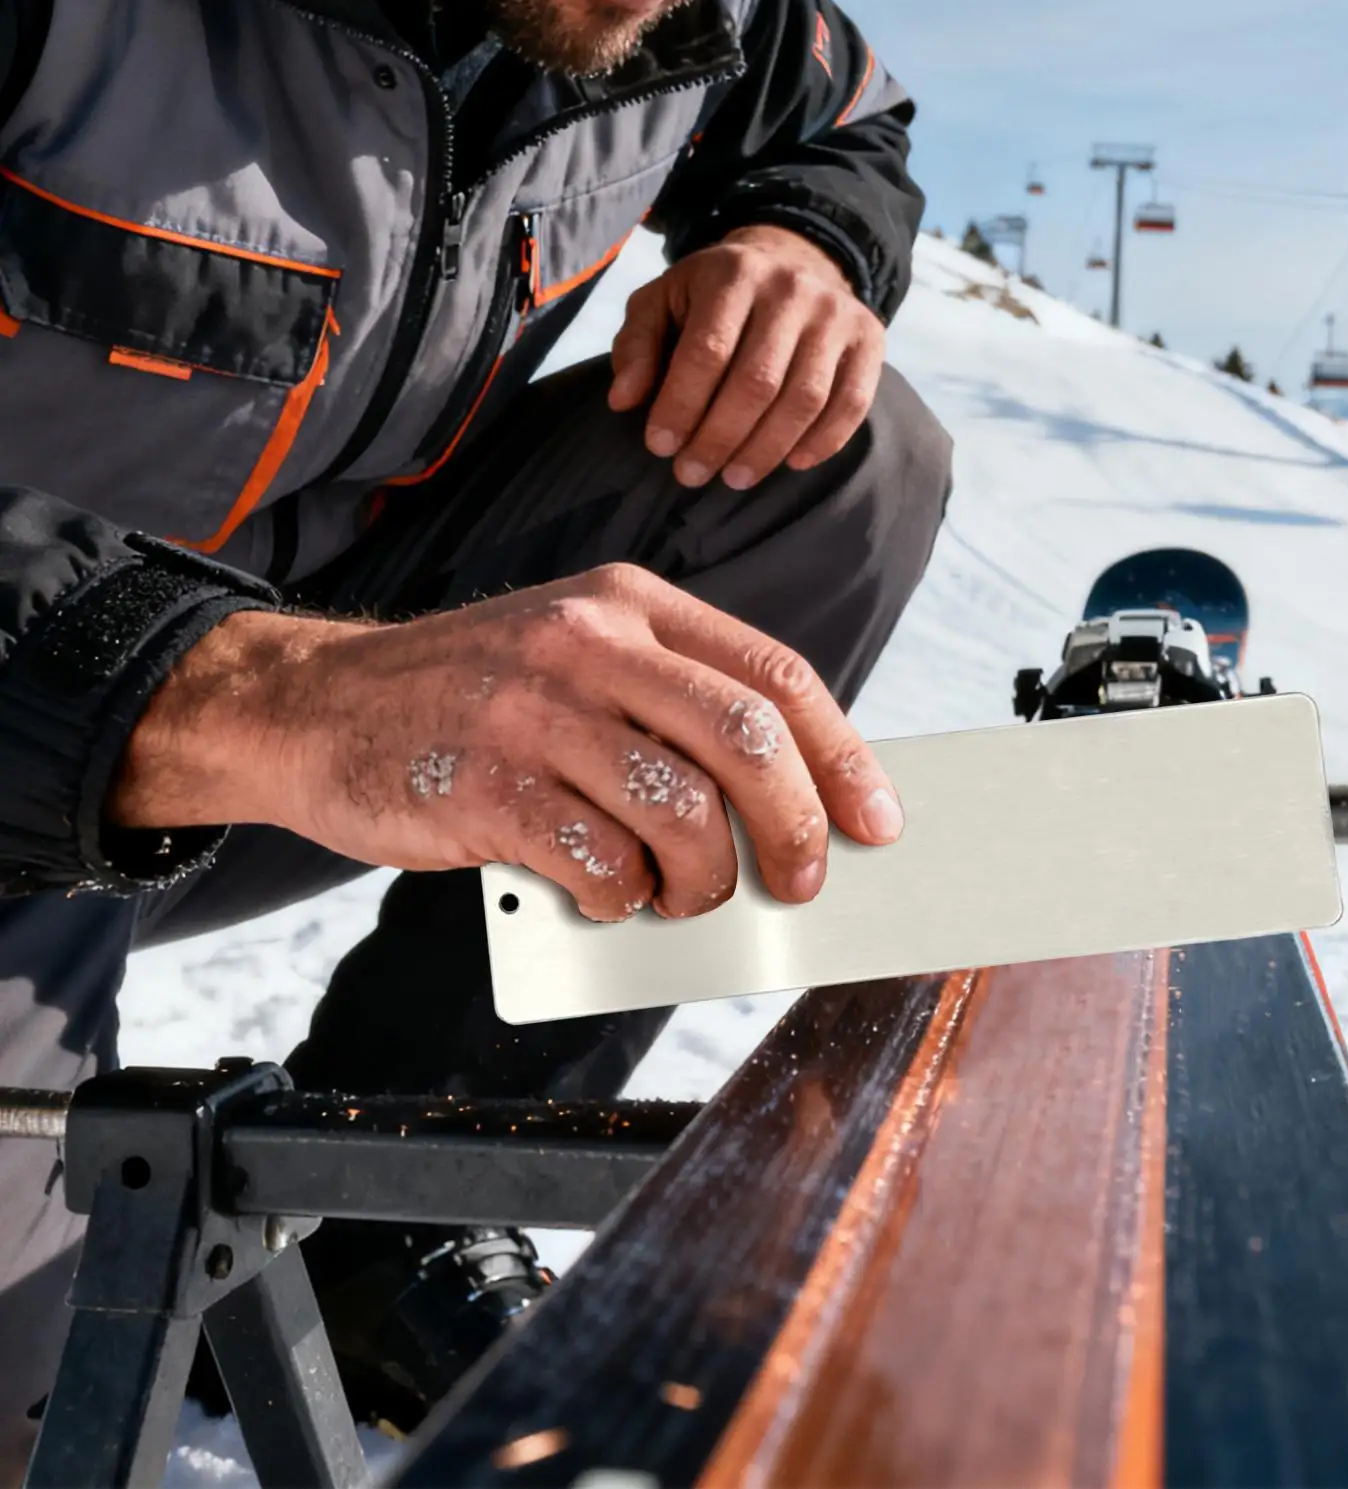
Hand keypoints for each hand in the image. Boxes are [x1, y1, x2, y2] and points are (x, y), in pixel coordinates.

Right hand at [109, 566, 903, 921]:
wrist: (312, 706)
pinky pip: (597, 861)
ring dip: (702, 879)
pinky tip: (604, 894)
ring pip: (680, 811)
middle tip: (800, 881)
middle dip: (794, 827)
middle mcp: (589, 643)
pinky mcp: (482, 785)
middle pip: (746, 740)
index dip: (842, 756)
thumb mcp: (575, 662)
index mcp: (629, 606)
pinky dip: (621, 897)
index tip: (878, 819)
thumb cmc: (471, 701)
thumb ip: (668, 713)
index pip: (773, 677)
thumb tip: (786, 807)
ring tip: (683, 896)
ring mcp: (532, 710)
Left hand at [608, 224, 885, 491]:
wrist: (791, 260)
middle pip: (756, 382)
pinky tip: (792, 463)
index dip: (681, 406)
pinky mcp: (869, 337)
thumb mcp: (663, 303)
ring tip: (734, 479)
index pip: (707, 352)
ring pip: (804, 398)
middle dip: (719, 438)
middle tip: (692, 475)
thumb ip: (637, 346)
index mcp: (733, 274)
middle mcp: (790, 289)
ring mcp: (836, 313)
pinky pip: (851, 403)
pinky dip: (824, 441)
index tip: (660, 447)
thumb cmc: (714, 296)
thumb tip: (624, 400)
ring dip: (766, 450)